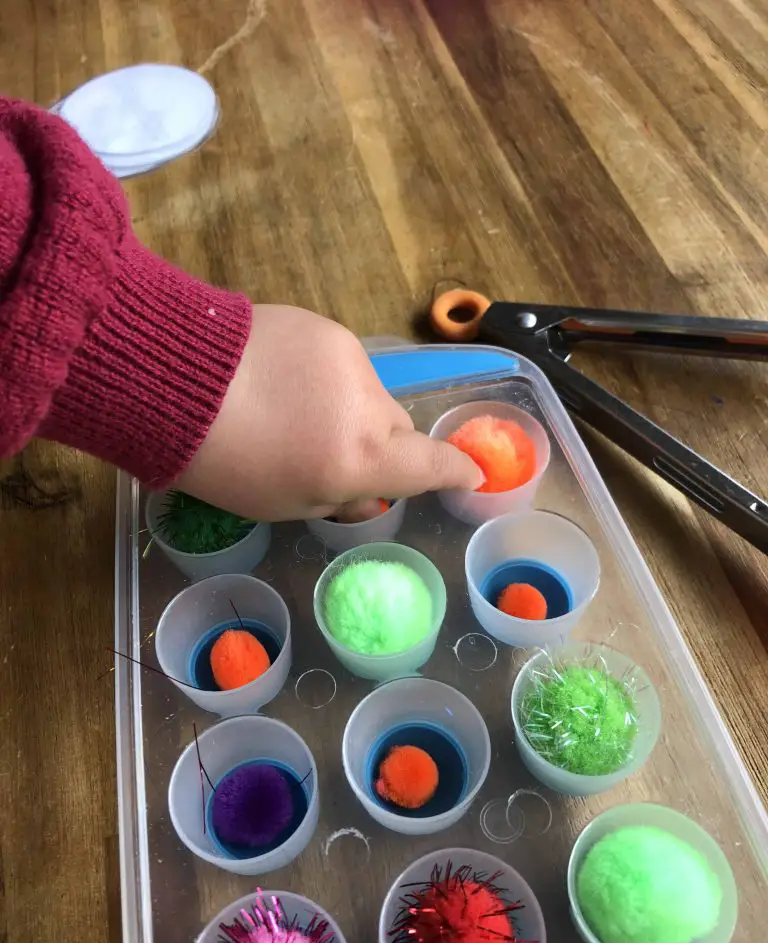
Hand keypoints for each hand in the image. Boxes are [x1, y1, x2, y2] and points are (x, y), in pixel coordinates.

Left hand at [175, 305, 482, 521]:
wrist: (173, 379)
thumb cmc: (224, 462)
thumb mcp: (284, 504)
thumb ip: (339, 499)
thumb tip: (370, 493)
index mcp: (359, 460)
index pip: (432, 466)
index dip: (455, 472)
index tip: (470, 475)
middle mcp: (367, 408)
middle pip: (398, 430)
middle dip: (379, 446)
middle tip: (329, 454)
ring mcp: (349, 361)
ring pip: (369, 394)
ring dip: (349, 409)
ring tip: (290, 410)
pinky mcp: (327, 329)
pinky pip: (343, 364)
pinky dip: (325, 379)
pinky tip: (279, 380)